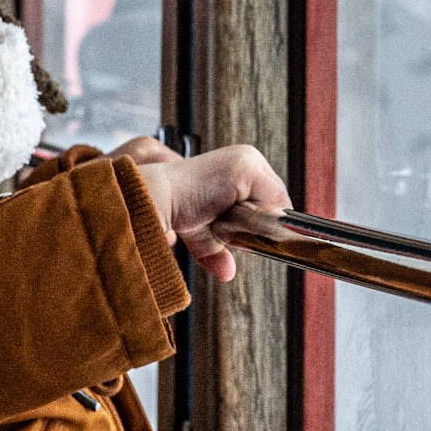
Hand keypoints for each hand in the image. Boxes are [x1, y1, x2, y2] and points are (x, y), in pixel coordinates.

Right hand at [127, 143, 290, 281]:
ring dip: (253, 220)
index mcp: (240, 166)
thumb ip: (217, 248)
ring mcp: (247, 160)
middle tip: (226, 223)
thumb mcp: (204, 233)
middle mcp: (247, 158)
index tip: (240, 230)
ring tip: (221, 216)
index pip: (271, 199)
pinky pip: (268, 201)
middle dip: (257, 221)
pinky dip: (253, 216)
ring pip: (275, 203)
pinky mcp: (245, 168)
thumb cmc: (172, 209)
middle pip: (277, 200)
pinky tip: (227, 213)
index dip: (259, 221)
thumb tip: (227, 272)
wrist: (154, 201)